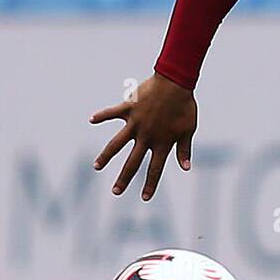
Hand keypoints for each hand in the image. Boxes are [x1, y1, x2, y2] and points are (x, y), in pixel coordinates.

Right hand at [91, 73, 197, 199]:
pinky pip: (112, 113)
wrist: (175, 82)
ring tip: (96, 166)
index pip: (155, 169)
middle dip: (124, 178)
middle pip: (133, 162)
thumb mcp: (188, 129)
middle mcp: (146, 136)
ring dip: (106, 156)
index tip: (144, 197)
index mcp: (162, 142)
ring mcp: (135, 122)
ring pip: (116, 143)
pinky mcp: (128, 108)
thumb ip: (184, 149)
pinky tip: (91, 120)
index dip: (150, 184)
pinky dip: (102, 115)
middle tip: (115, 192)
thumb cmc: (185, 106)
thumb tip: (186, 168)